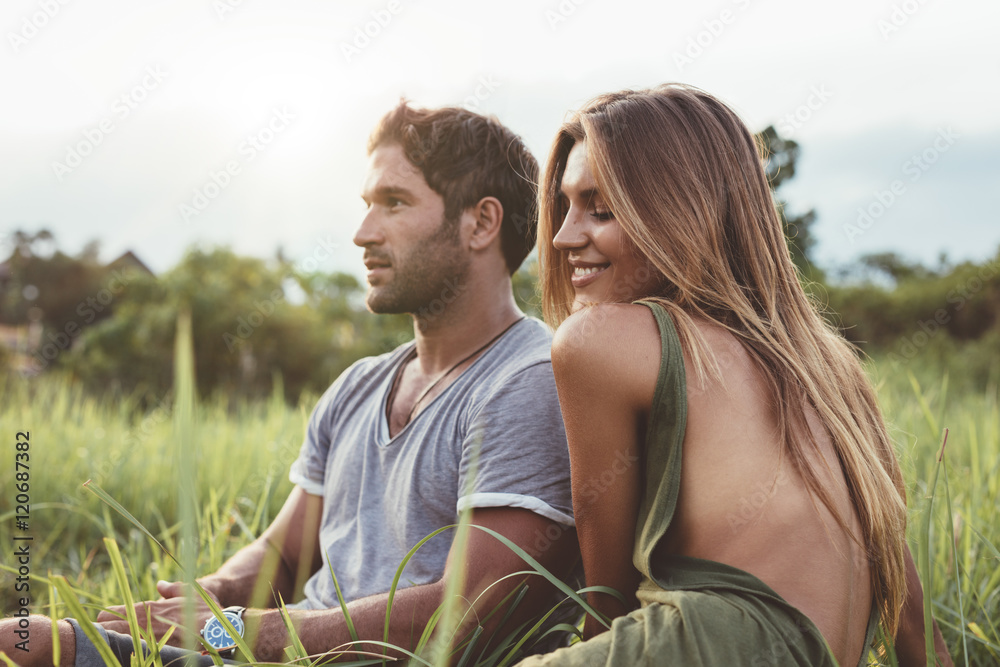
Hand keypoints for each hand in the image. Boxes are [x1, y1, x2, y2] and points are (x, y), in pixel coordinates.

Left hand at [96, 580, 218, 646]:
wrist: (219, 632)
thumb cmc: (206, 610)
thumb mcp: (191, 592)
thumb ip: (172, 589)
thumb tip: (160, 585)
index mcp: (148, 609)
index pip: (110, 614)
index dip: (105, 620)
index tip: (105, 623)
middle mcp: (143, 626)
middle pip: (106, 631)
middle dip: (102, 633)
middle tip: (104, 637)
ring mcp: (147, 643)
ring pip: (114, 645)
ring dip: (111, 645)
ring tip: (112, 647)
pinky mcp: (154, 655)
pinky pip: (131, 657)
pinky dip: (125, 657)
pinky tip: (125, 658)